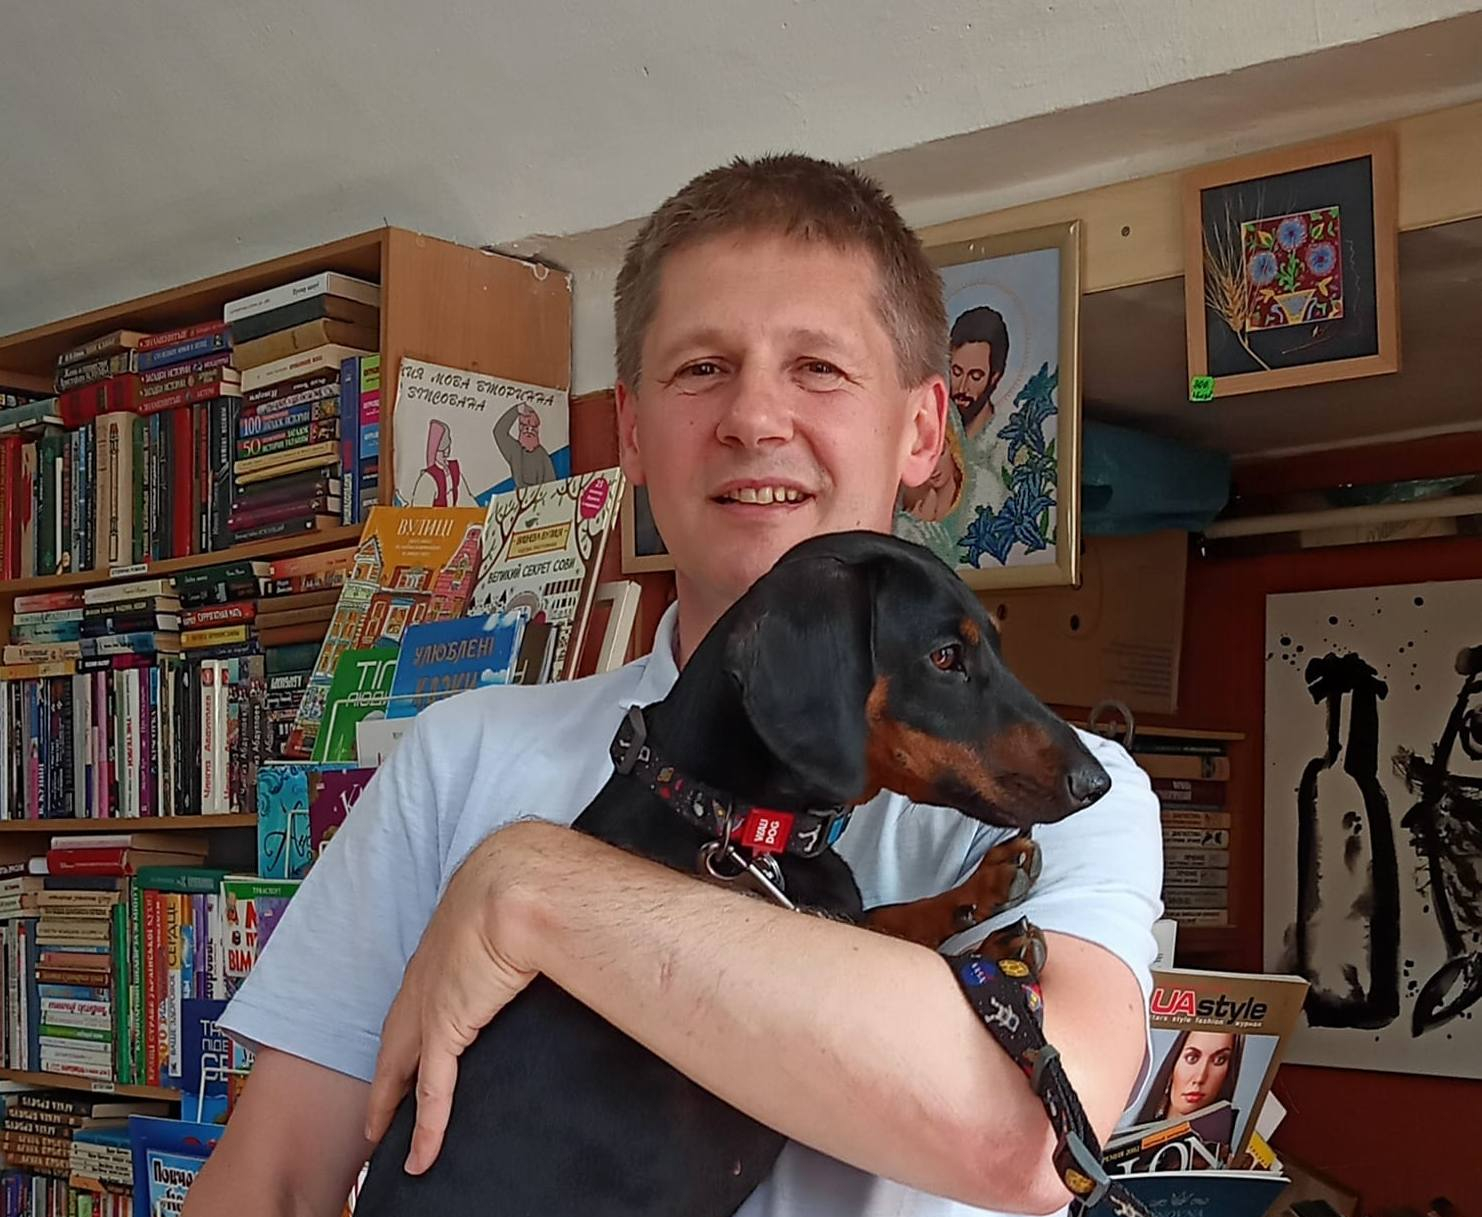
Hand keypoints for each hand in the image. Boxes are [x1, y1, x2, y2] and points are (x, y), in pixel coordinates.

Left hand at [363, 821, 545, 1173]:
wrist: (517, 885)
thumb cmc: (523, 883)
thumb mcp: (515, 904)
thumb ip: (521, 923)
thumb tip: (550, 926)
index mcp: (442, 947)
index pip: (417, 998)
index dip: (408, 1028)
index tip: (407, 1049)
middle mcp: (425, 978)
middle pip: (394, 1038)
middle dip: (384, 1073)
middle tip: (376, 1106)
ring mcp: (430, 1005)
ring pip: (400, 1069)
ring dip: (389, 1103)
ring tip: (380, 1133)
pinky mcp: (445, 1029)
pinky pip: (433, 1092)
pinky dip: (427, 1128)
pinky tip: (420, 1157)